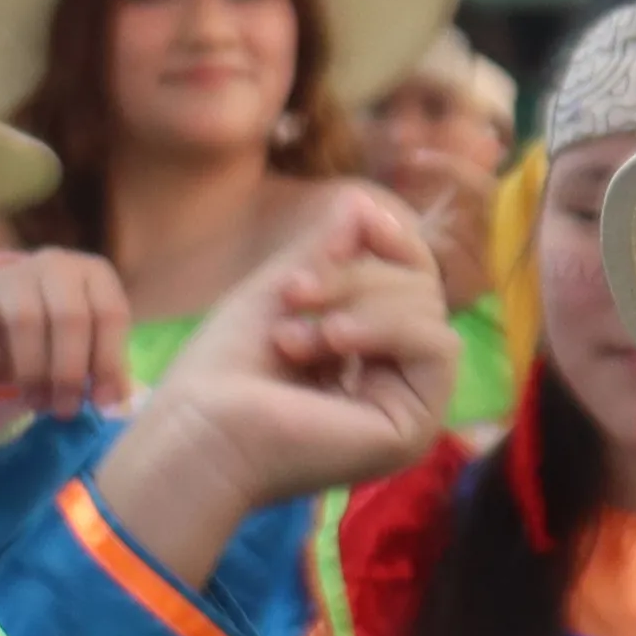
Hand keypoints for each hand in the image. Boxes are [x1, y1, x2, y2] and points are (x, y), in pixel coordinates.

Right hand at [0, 248, 134, 458]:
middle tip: (65, 409)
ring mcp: (11, 276)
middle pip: (68, 317)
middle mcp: (55, 265)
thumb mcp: (91, 340)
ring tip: (36, 402)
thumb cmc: (60, 329)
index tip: (102, 403)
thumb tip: (114, 404)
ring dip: (32, 371)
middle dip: (68, 372)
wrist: (6, 303)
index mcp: (94, 274)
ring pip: (24, 320)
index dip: (109, 361)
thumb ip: (105, 368)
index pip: (109, 313)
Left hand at [93, 200, 457, 558]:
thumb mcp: (282, 291)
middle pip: (418, 289)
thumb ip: (329, 250)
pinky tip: (332, 339)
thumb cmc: (221, 373)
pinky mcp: (416, 426)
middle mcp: (395, 382)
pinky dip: (386, 328)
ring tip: (292, 335)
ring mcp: (410, 408)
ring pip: (429, 312)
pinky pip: (438, 345)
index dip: (393, 239)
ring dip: (357, 303)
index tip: (355, 218)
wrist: (196, 433)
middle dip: (354, 277)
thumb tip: (364, 201)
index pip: (410, 279)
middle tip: (290, 298)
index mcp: (367, 355)